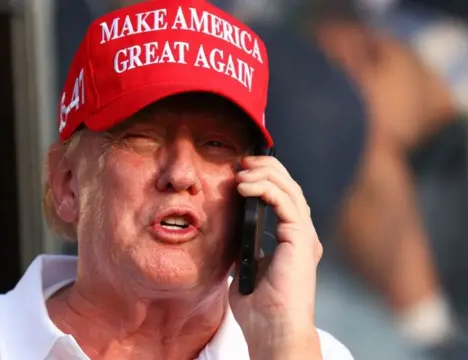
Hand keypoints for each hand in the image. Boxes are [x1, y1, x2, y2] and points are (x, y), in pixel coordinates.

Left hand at [229, 155, 322, 358]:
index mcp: (292, 240)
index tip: (239, 170)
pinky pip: (286, 204)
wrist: (272, 331)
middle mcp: (302, 235)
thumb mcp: (244, 267)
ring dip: (264, 174)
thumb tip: (229, 228)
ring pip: (290, 190)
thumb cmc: (258, 307)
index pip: (283, 197)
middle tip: (242, 161)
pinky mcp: (302, 241)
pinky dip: (266, 189)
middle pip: (290, 187)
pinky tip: (245, 186)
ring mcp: (305, 237)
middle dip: (266, 168)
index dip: (264, 178)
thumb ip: (243, 246)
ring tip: (241, 170)